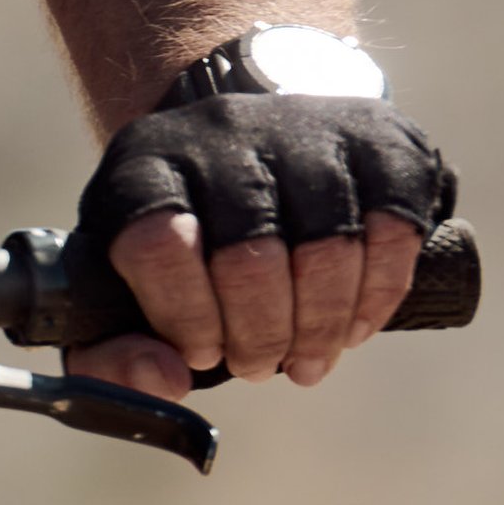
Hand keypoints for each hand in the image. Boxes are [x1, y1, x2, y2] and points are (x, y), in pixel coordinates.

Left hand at [69, 89, 453, 392]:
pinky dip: (378, 295)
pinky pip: (393, 230)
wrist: (247, 146)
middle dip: (260, 336)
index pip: (158, 242)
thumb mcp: (119, 285)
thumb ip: (110, 353)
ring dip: (322, 328)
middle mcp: (223, 130)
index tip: (201, 352)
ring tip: (307, 358)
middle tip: (260, 365)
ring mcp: (307, 126)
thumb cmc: (182, 239)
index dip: (185, 315)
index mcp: (145, 164)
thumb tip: (163, 378)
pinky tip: (354, 323)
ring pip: (327, 247)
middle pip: (250, 255)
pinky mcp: (380, 138)